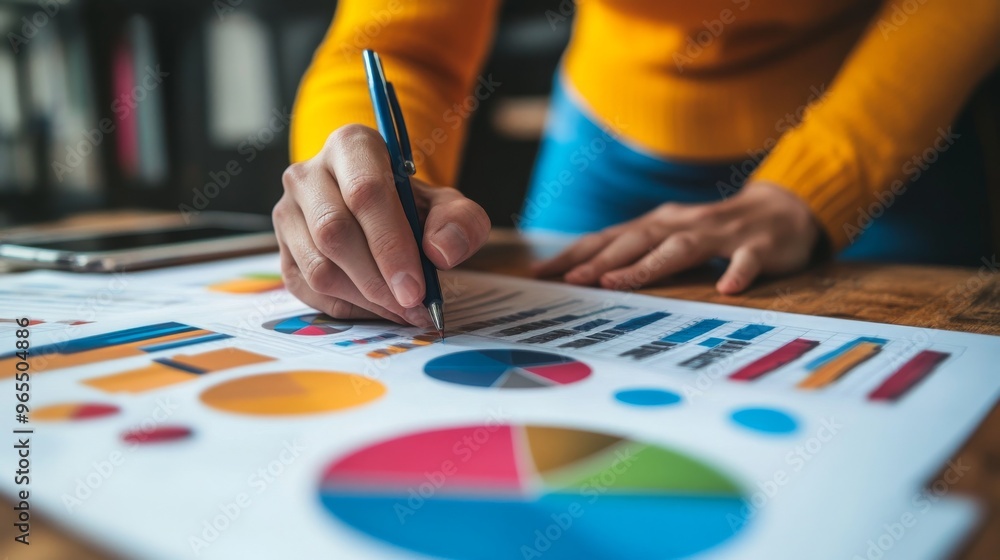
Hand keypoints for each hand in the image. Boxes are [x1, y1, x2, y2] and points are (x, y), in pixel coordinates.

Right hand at [273, 124, 490, 325]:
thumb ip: (460, 222)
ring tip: (402, 309)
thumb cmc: (413, 206)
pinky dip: (349, 307)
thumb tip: (440, 252)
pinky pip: (309, 289)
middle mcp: (308, 174)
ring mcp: (287, 212)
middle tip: (413, 306)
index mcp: (351, 146)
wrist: (381, 212)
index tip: (416, 286)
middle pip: (334, 233)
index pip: (365, 193)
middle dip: (379, 280)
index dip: (391, 245)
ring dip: (365, 298)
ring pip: (318, 267)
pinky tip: (379, 307)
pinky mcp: (282, 249)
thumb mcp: (449, 205)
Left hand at [533, 182, 820, 293]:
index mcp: (659, 224)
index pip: (609, 238)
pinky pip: (746, 260)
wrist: (782, 210)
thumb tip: (585, 274)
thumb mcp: (672, 238)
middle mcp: (682, 223)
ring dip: (648, 265)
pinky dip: (737, 272)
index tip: (540, 272)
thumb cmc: (715, 232)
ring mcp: (720, 233)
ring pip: (680, 247)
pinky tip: (727, 288)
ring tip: (618, 283)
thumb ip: (636, 253)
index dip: (575, 253)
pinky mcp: (758, 246)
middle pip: (636, 240)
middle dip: (601, 259)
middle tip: (571, 279)